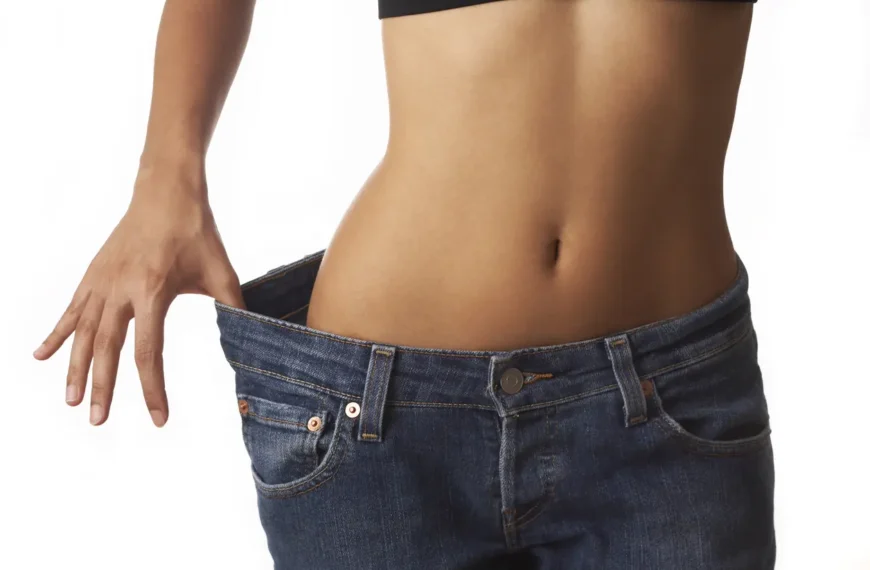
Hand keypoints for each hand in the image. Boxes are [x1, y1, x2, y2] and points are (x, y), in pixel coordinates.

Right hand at [33, 167, 244, 426]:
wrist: (166, 191)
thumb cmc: (196, 232)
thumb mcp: (221, 271)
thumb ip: (235, 306)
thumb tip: (255, 335)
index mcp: (153, 291)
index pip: (149, 352)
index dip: (153, 389)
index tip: (159, 419)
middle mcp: (121, 289)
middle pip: (108, 348)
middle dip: (103, 387)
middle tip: (98, 421)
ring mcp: (102, 281)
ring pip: (83, 333)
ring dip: (75, 369)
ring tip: (71, 401)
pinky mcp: (93, 274)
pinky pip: (71, 311)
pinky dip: (56, 335)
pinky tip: (40, 357)